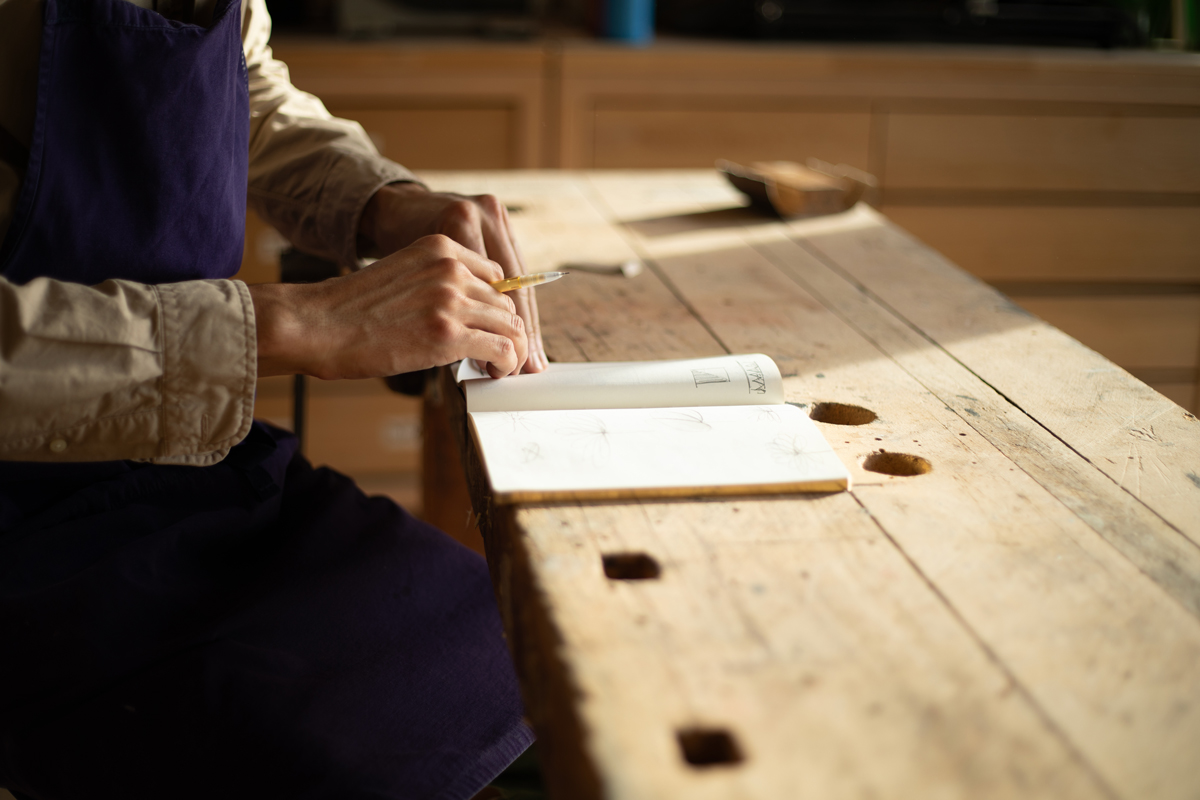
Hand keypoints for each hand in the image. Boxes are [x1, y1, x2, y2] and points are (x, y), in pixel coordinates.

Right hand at [251, 235, 527, 380]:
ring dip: (509, 350)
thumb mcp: (402, 276)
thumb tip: (469, 313)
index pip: (495, 274)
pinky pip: (503, 349)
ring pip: (510, 325)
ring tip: (495, 367)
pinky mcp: (449, 335)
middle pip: (506, 301)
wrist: (315, 325)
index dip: (497, 306)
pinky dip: (506, 364)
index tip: (492, 327)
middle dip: (504, 330)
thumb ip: (437, 284)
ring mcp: (451, 300)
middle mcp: (451, 267)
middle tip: (496, 354)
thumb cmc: (350, 309)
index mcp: (439, 247)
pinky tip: (493, 373)